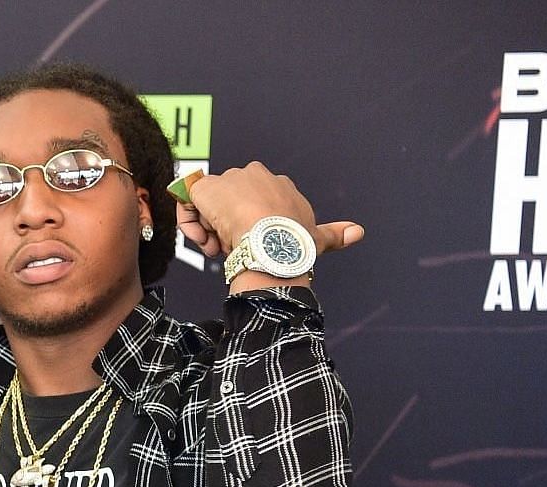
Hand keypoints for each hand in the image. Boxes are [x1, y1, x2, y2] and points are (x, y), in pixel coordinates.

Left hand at [178, 162, 363, 261]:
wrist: (271, 241)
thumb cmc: (294, 242)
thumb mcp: (316, 239)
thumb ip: (334, 234)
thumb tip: (359, 232)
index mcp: (278, 186)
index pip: (254, 206)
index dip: (250, 229)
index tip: (252, 246)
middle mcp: (254, 176)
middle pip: (230, 207)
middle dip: (229, 230)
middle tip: (235, 250)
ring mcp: (229, 179)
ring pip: (209, 208)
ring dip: (211, 232)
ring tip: (223, 248)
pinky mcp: (205, 187)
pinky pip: (188, 205)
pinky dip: (191, 225)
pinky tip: (206, 240)